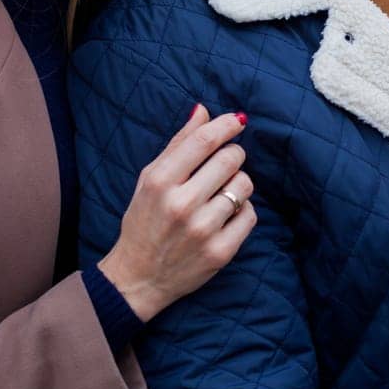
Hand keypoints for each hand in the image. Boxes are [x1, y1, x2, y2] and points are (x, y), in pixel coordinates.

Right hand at [98, 105, 255, 320]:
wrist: (138, 278)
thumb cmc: (144, 221)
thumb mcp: (150, 179)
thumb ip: (178, 144)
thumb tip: (203, 110)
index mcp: (160, 182)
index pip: (204, 141)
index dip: (227, 125)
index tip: (238, 120)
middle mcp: (181, 204)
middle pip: (230, 159)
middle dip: (233, 155)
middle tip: (224, 165)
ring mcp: (202, 230)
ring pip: (244, 186)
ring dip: (237, 184)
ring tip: (220, 194)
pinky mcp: (220, 252)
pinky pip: (250, 215)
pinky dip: (242, 211)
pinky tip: (225, 216)